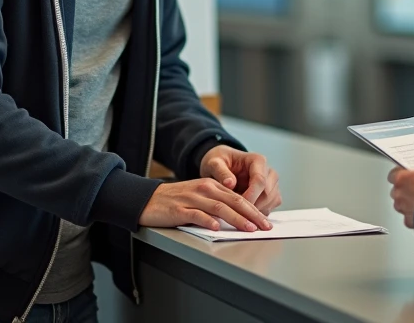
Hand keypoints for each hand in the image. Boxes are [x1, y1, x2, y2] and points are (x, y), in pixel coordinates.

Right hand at [139, 178, 272, 231]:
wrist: (148, 199)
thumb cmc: (176, 201)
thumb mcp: (200, 197)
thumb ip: (218, 204)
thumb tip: (240, 218)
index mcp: (212, 186)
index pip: (238, 197)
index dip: (254, 210)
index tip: (265, 222)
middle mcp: (205, 189)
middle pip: (233, 201)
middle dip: (252, 215)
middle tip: (264, 227)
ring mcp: (192, 198)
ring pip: (219, 208)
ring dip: (236, 219)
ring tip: (248, 228)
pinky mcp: (179, 209)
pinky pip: (196, 214)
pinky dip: (208, 221)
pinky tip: (217, 227)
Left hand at [199, 145, 281, 214]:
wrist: (222, 168)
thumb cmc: (219, 163)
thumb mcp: (214, 163)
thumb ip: (220, 171)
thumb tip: (230, 183)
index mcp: (258, 161)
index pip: (259, 180)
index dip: (249, 195)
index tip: (236, 205)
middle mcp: (269, 172)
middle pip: (267, 194)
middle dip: (251, 206)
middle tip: (235, 213)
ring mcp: (272, 185)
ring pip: (269, 203)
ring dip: (254, 212)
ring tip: (236, 212)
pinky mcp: (272, 196)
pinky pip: (269, 209)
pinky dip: (256, 215)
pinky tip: (242, 214)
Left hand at [388, 167, 413, 228]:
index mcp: (403, 178)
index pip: (395, 173)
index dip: (405, 174)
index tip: (413, 174)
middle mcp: (400, 194)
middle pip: (397, 190)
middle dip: (407, 189)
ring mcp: (404, 210)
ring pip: (401, 205)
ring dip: (409, 203)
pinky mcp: (411, 223)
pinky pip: (409, 219)